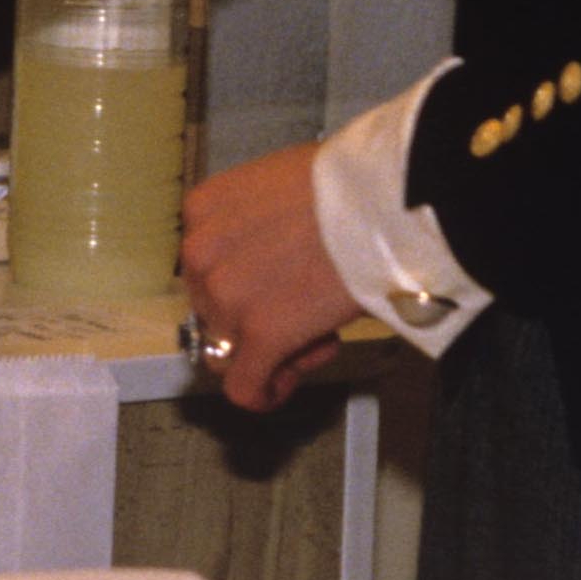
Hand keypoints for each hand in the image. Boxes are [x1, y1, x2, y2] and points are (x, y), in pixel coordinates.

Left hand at [175, 140, 353, 411]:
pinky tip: (283, 385)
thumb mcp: (274, 186)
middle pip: (214, 311)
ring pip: (230, 351)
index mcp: (201, 210)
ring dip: (270, 351)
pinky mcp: (261, 335)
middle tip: (307, 311)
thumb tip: (270, 260)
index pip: (203, 267)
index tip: (278, 285)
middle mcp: (201, 254)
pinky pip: (245, 388)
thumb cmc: (344, 186)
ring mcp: (227, 297)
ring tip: (318, 333)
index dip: (241, 284)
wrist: (379, 200)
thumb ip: (253, 226)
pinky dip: (262, 393)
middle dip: (255, 320)